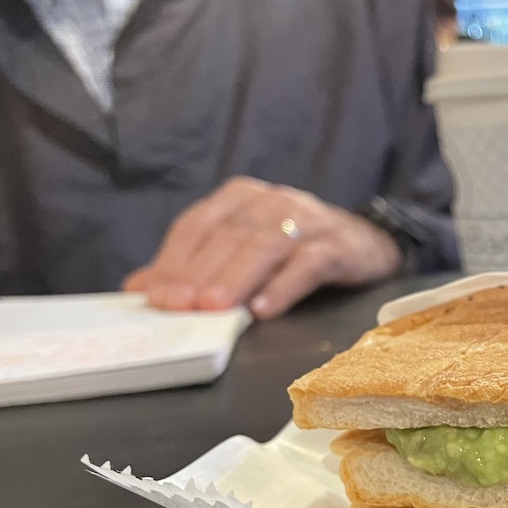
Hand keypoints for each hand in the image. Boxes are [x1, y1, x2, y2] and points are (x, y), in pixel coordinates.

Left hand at [122, 177, 402, 318]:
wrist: (367, 243)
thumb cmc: (297, 249)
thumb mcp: (243, 251)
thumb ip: (196, 267)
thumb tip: (140, 290)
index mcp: (241, 197)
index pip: (198, 226)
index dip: (174, 261)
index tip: (156, 297)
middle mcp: (273, 201)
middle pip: (229, 237)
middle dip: (201, 274)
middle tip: (181, 308)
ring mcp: (307, 221)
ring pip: (265, 248)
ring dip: (238, 280)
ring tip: (217, 309)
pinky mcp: (338, 246)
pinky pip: (307, 265)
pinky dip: (284, 287)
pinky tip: (265, 310)